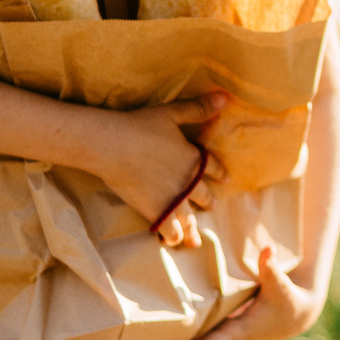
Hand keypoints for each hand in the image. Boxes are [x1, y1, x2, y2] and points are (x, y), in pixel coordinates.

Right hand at [93, 94, 225, 247]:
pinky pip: (168, 230)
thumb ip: (198, 108)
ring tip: (194, 239)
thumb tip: (224, 96)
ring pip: (188, 219)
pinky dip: (171, 237)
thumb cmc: (141, 125)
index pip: (214, 167)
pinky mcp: (154, 211)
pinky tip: (171, 242)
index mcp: (194, 159)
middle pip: (203, 195)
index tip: (226, 179)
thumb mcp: (172, 113)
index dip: (220, 172)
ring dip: (192, 229)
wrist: (113, 145)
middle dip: (207, 201)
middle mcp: (188, 183)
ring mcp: (172, 200)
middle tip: (211, 206)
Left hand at [148, 258, 324, 339]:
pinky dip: (170, 338)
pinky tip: (149, 332)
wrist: (295, 315)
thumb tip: (267, 250)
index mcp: (238, 333)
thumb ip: (271, 269)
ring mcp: (218, 337)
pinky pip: (189, 339)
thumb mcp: (281, 285)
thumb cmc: (288, 299)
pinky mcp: (216, 331)